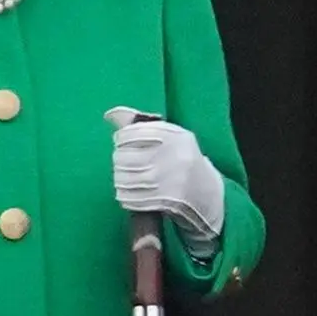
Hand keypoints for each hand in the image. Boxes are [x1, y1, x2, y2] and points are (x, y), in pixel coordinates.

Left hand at [105, 106, 226, 238]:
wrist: (207, 191)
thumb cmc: (181, 159)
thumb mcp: (169, 136)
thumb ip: (140, 124)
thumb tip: (109, 115)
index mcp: (175, 135)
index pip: (130, 133)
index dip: (121, 139)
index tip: (122, 143)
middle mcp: (174, 155)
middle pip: (124, 157)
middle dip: (119, 160)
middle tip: (124, 163)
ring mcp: (171, 180)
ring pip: (125, 179)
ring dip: (120, 179)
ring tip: (126, 178)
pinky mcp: (168, 200)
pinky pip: (131, 198)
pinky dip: (125, 196)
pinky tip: (129, 193)